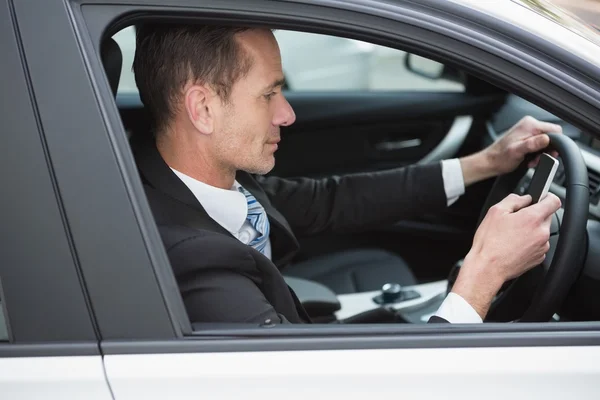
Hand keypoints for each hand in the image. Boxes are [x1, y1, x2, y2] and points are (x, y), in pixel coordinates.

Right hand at [451, 192, 561, 318]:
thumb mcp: (495, 211)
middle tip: (516, 220)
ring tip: (512, 235)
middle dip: (534, 215)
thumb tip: (525, 198)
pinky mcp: (539, 258)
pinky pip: (538, 244)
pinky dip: (529, 243)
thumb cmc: (489, 242)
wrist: (488, 267)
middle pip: (547, 216)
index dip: (547, 197)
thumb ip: (514, 199)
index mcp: (533, 218)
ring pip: (542, 231)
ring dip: (531, 230)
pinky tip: (514, 245)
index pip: (554, 201)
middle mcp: (542, 232)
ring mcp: (542, 246)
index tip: (541, 198)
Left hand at [459, 116, 561, 185]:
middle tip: (537, 159)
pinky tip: (529, 159)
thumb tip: (547, 139)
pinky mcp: (526, 137)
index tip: (548, 154)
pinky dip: (536, 153)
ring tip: (531, 160)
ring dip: (541, 153)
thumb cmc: (500, 158)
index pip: (556, 129)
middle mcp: (529, 124)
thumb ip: (533, 144)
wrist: (490, 162)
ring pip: (546, 141)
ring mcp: (527, 130)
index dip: (555, 143)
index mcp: (530, 125)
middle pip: (551, 136)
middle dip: (547, 150)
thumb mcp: (518, 151)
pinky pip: (539, 144)